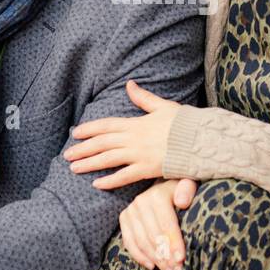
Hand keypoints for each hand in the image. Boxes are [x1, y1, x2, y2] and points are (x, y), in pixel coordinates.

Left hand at [63, 80, 183, 189]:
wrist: (201, 139)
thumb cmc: (185, 123)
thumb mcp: (163, 106)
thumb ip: (143, 98)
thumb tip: (129, 84)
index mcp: (136, 122)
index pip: (106, 125)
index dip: (89, 129)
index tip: (75, 133)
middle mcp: (134, 138)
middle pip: (102, 143)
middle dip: (83, 149)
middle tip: (67, 155)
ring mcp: (140, 154)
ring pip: (108, 159)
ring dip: (90, 163)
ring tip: (74, 168)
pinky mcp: (148, 169)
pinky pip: (125, 176)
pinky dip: (110, 181)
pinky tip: (97, 184)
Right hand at [118, 178, 196, 269]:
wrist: (165, 184)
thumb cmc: (181, 190)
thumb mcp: (189, 185)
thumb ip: (187, 190)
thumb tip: (182, 202)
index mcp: (157, 195)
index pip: (166, 224)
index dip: (174, 243)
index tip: (182, 260)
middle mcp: (141, 202)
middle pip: (153, 236)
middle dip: (166, 256)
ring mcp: (131, 210)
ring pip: (141, 242)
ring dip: (156, 260)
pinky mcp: (124, 218)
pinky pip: (129, 242)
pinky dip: (139, 256)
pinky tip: (152, 266)